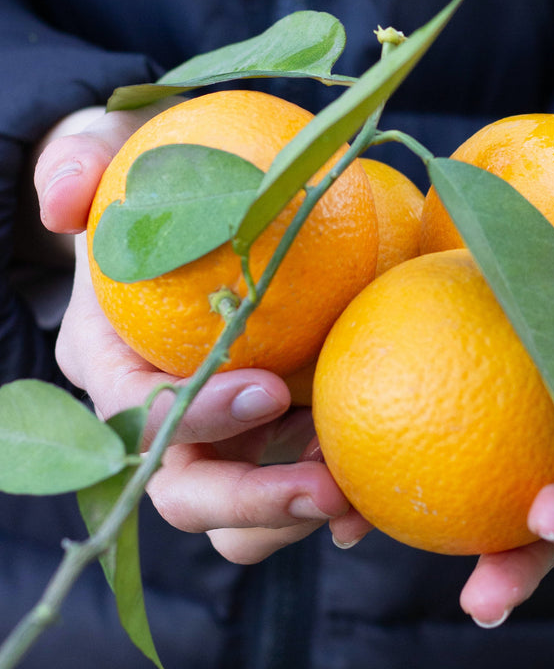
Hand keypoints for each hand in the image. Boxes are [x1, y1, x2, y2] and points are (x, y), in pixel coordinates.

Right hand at [35, 107, 369, 560]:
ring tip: (360, 496)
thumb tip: (61, 205)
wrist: (206, 203)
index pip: (137, 413)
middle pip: (186, 493)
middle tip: (327, 489)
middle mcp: (156, 420)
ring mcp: (218, 441)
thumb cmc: (155, 175)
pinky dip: (336, 500)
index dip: (196, 415)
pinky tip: (376, 492)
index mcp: (109, 362)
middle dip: (252, 503)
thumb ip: (78, 161)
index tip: (268, 388)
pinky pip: (294, 491)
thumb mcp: (109, 149)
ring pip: (241, 519)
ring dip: (298, 517)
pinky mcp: (271, 443)